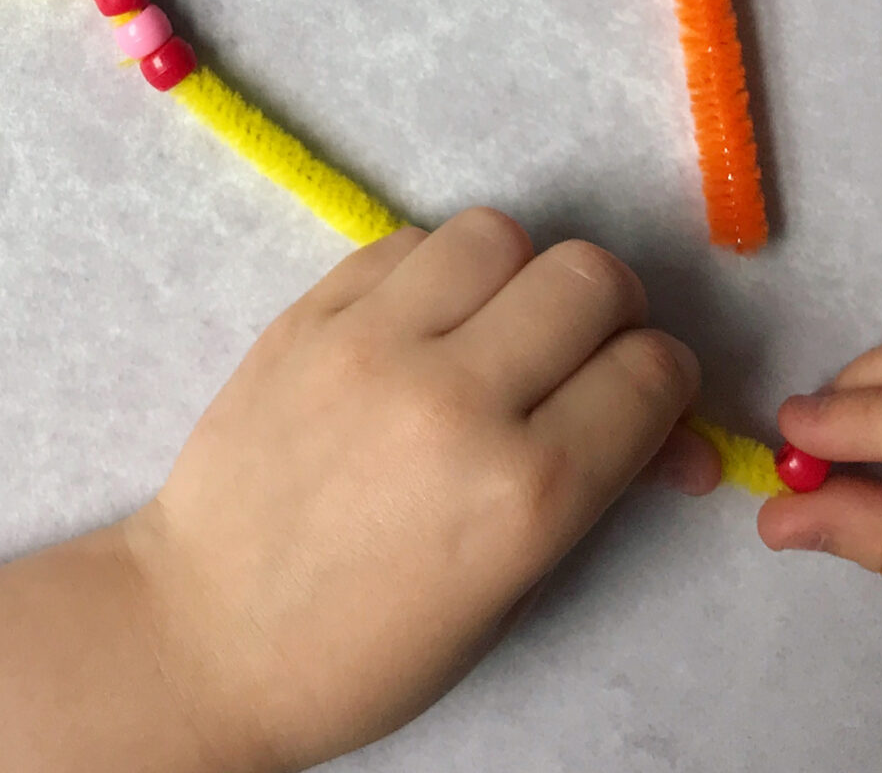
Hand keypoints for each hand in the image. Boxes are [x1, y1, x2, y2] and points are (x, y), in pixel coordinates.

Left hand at [121, 208, 707, 771]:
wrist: (205, 632)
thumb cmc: (365, 647)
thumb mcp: (510, 591)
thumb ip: (594, 490)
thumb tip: (676, 434)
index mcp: (525, 492)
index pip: (651, 371)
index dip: (662, 380)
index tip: (641, 397)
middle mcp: (456, 401)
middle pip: (589, 277)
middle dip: (610, 312)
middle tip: (581, 351)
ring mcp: (371, 346)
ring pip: (497, 234)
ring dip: (519, 274)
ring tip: (496, 326)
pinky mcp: (305, 316)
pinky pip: (405, 243)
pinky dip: (435, 270)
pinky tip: (421, 323)